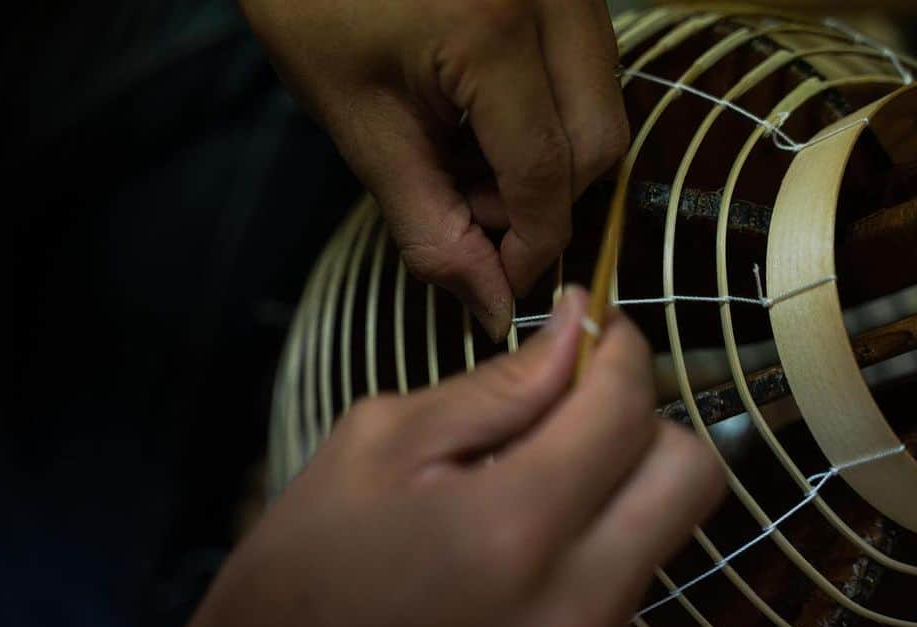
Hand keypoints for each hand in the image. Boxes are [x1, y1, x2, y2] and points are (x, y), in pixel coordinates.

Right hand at [118, 289, 724, 626]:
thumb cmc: (304, 569)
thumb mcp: (377, 446)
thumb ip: (496, 387)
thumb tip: (581, 327)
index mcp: (509, 526)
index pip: (626, 409)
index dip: (624, 353)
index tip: (604, 336)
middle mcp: (571, 614)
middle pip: (690, 477)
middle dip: (647, 425)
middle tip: (584, 417)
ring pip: (658, 545)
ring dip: (609, 506)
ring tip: (518, 517)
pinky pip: (623, 612)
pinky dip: (586, 577)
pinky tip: (516, 586)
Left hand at [240, 0, 629, 339]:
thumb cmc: (312, 0)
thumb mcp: (359, 122)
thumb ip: (427, 224)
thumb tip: (490, 305)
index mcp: (492, 26)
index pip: (546, 173)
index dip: (528, 247)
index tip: (496, 282)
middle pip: (600, 141)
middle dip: (545, 201)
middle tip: (469, 208)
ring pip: (603, 102)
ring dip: (549, 157)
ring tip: (465, 154)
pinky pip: (587, 65)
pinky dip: (547, 112)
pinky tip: (482, 115)